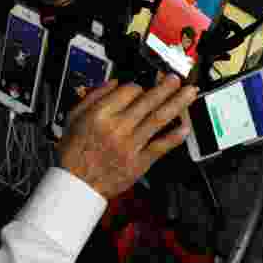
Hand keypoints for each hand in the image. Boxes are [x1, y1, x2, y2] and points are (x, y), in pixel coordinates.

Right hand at [57, 72, 198, 201]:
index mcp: (100, 114)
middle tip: (176, 79)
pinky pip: (161, 146)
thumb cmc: (74, 152)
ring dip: (177, 104)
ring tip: (189, 93)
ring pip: (158, 119)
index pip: (128, 91)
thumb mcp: (73, 117)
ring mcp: (130, 145)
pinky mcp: (139, 162)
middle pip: (148, 101)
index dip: (138, 85)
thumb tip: (114, 82)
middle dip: (165, 87)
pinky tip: (185, 126)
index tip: (143, 86)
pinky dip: (175, 136)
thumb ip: (93, 96)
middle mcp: (117, 128)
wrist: (77, 184)